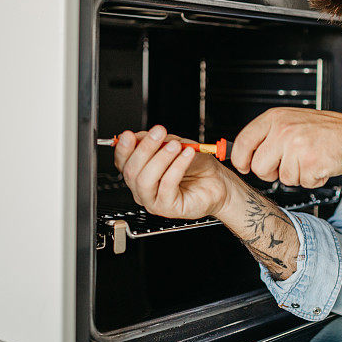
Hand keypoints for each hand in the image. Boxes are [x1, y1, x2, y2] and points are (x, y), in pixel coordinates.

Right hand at [113, 125, 235, 218]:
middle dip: (144, 148)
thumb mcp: (177, 146)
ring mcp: (153, 200)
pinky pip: (167, 185)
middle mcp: (143, 189)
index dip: (123, 148)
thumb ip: (158, 142)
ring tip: (175, 146)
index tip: (130, 135)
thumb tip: (140, 136)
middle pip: (131, 171)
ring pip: (145, 180)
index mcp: (140, 173)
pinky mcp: (168, 208)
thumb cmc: (198, 167)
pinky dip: (177, 167)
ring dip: (160, 158)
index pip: (122, 162)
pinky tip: (186, 156)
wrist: (219, 183)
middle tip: (159, 133)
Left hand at [230, 108, 341, 187]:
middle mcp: (283, 130)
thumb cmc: (321, 130)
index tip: (243, 166)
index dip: (240, 160)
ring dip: (296, 175)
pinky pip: (302, 182)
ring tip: (307, 160)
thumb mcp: (289, 121)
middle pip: (259, 167)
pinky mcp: (310, 163)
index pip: (242, 142)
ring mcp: (296, 147)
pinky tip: (317, 164)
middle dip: (270, 173)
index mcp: (274, 118)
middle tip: (284, 165)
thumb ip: (267, 135)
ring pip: (282, 178)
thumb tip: (244, 153)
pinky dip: (310, 179)